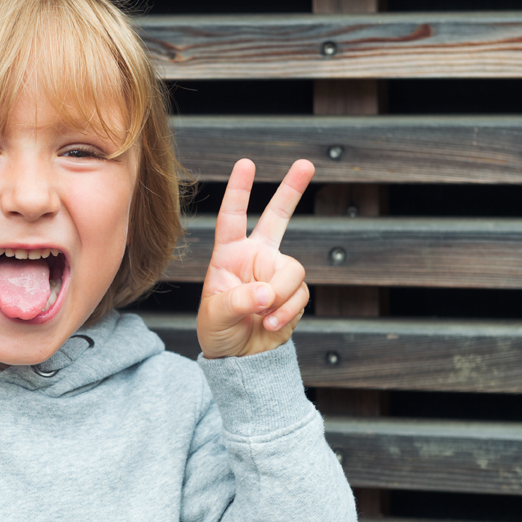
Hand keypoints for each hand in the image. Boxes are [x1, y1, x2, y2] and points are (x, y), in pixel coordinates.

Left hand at [197, 159, 313, 358]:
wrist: (241, 358)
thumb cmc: (218, 331)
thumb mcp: (216, 317)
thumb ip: (237, 301)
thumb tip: (265, 293)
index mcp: (229, 254)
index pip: (232, 218)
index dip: (239, 190)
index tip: (246, 163)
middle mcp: (256, 257)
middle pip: (278, 217)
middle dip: (292, 190)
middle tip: (306, 164)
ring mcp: (277, 273)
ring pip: (293, 271)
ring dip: (280, 296)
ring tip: (262, 316)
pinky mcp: (294, 292)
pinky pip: (301, 295)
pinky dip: (287, 312)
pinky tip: (271, 324)